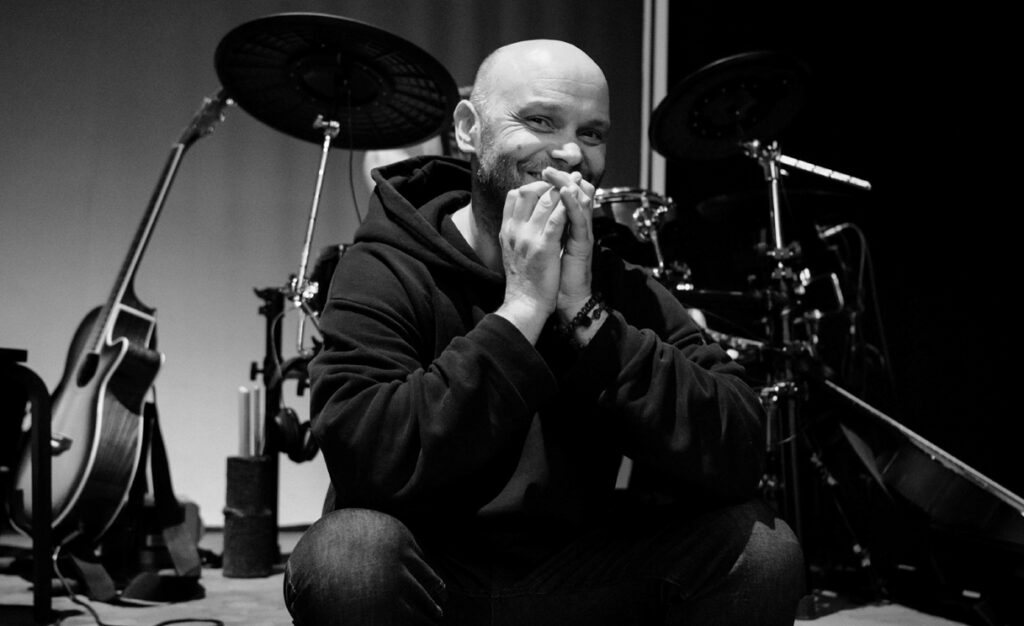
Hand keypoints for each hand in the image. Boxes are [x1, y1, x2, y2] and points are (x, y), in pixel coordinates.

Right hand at [496, 178, 567, 340]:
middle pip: (528, 192)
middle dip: (549, 183)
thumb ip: (518, 232)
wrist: (524, 304)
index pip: (514, 196)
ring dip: (563, 189)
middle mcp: (514, 230)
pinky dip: (567, 206)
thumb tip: (528, 216)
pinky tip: (577, 200)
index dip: (533, 185)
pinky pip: (556, 219)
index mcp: (506, 230)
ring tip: (575, 183)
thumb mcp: (512, 251)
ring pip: (544, 201)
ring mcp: (528, 238)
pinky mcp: (543, 247)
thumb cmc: (523, 280)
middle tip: (565, 179)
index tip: (548, 185)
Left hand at [541, 167, 595, 320]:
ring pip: (582, 200)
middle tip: (549, 169)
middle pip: (576, 192)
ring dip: (569, 184)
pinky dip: (573, 203)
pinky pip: (580, 218)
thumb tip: (532, 214)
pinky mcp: (584, 244)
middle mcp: (578, 227)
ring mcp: (583, 234)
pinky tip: (566, 192)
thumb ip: (545, 229)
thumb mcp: (546, 247)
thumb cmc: (554, 276)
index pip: (568, 195)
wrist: (566, 299)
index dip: (558, 181)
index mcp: (568, 226)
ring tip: (557, 175)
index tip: (544, 171)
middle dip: (562, 178)